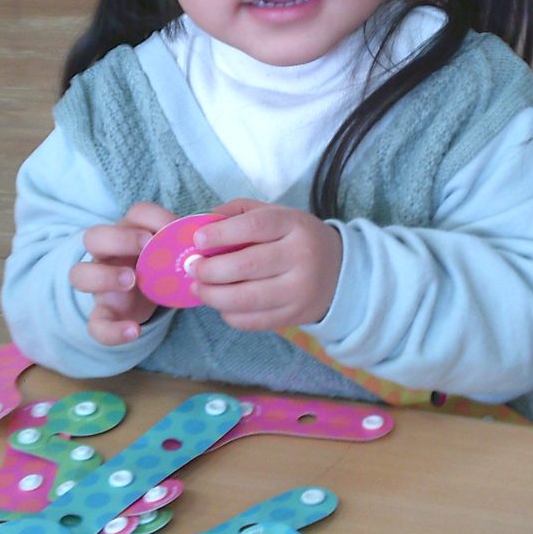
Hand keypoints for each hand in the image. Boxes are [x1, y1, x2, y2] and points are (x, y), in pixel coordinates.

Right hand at [72, 202, 177, 345]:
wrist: (146, 297)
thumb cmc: (161, 266)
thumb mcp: (174, 253)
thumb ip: (189, 244)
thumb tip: (217, 232)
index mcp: (131, 232)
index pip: (135, 214)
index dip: (153, 217)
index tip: (173, 228)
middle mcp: (108, 254)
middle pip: (94, 236)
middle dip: (119, 238)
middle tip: (146, 246)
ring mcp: (100, 284)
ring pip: (80, 274)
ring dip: (104, 276)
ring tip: (130, 281)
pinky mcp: (102, 313)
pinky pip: (95, 323)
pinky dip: (112, 330)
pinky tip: (134, 331)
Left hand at [191, 199, 342, 331]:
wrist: (341, 272)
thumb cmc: (296, 238)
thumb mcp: (277, 214)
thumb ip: (240, 212)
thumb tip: (203, 223)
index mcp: (295, 224)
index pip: (254, 226)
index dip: (221, 233)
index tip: (197, 240)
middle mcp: (301, 256)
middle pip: (247, 265)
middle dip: (210, 269)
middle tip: (191, 268)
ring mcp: (299, 290)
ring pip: (247, 298)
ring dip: (214, 295)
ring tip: (199, 288)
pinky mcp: (295, 315)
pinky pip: (254, 320)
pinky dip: (230, 314)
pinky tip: (222, 305)